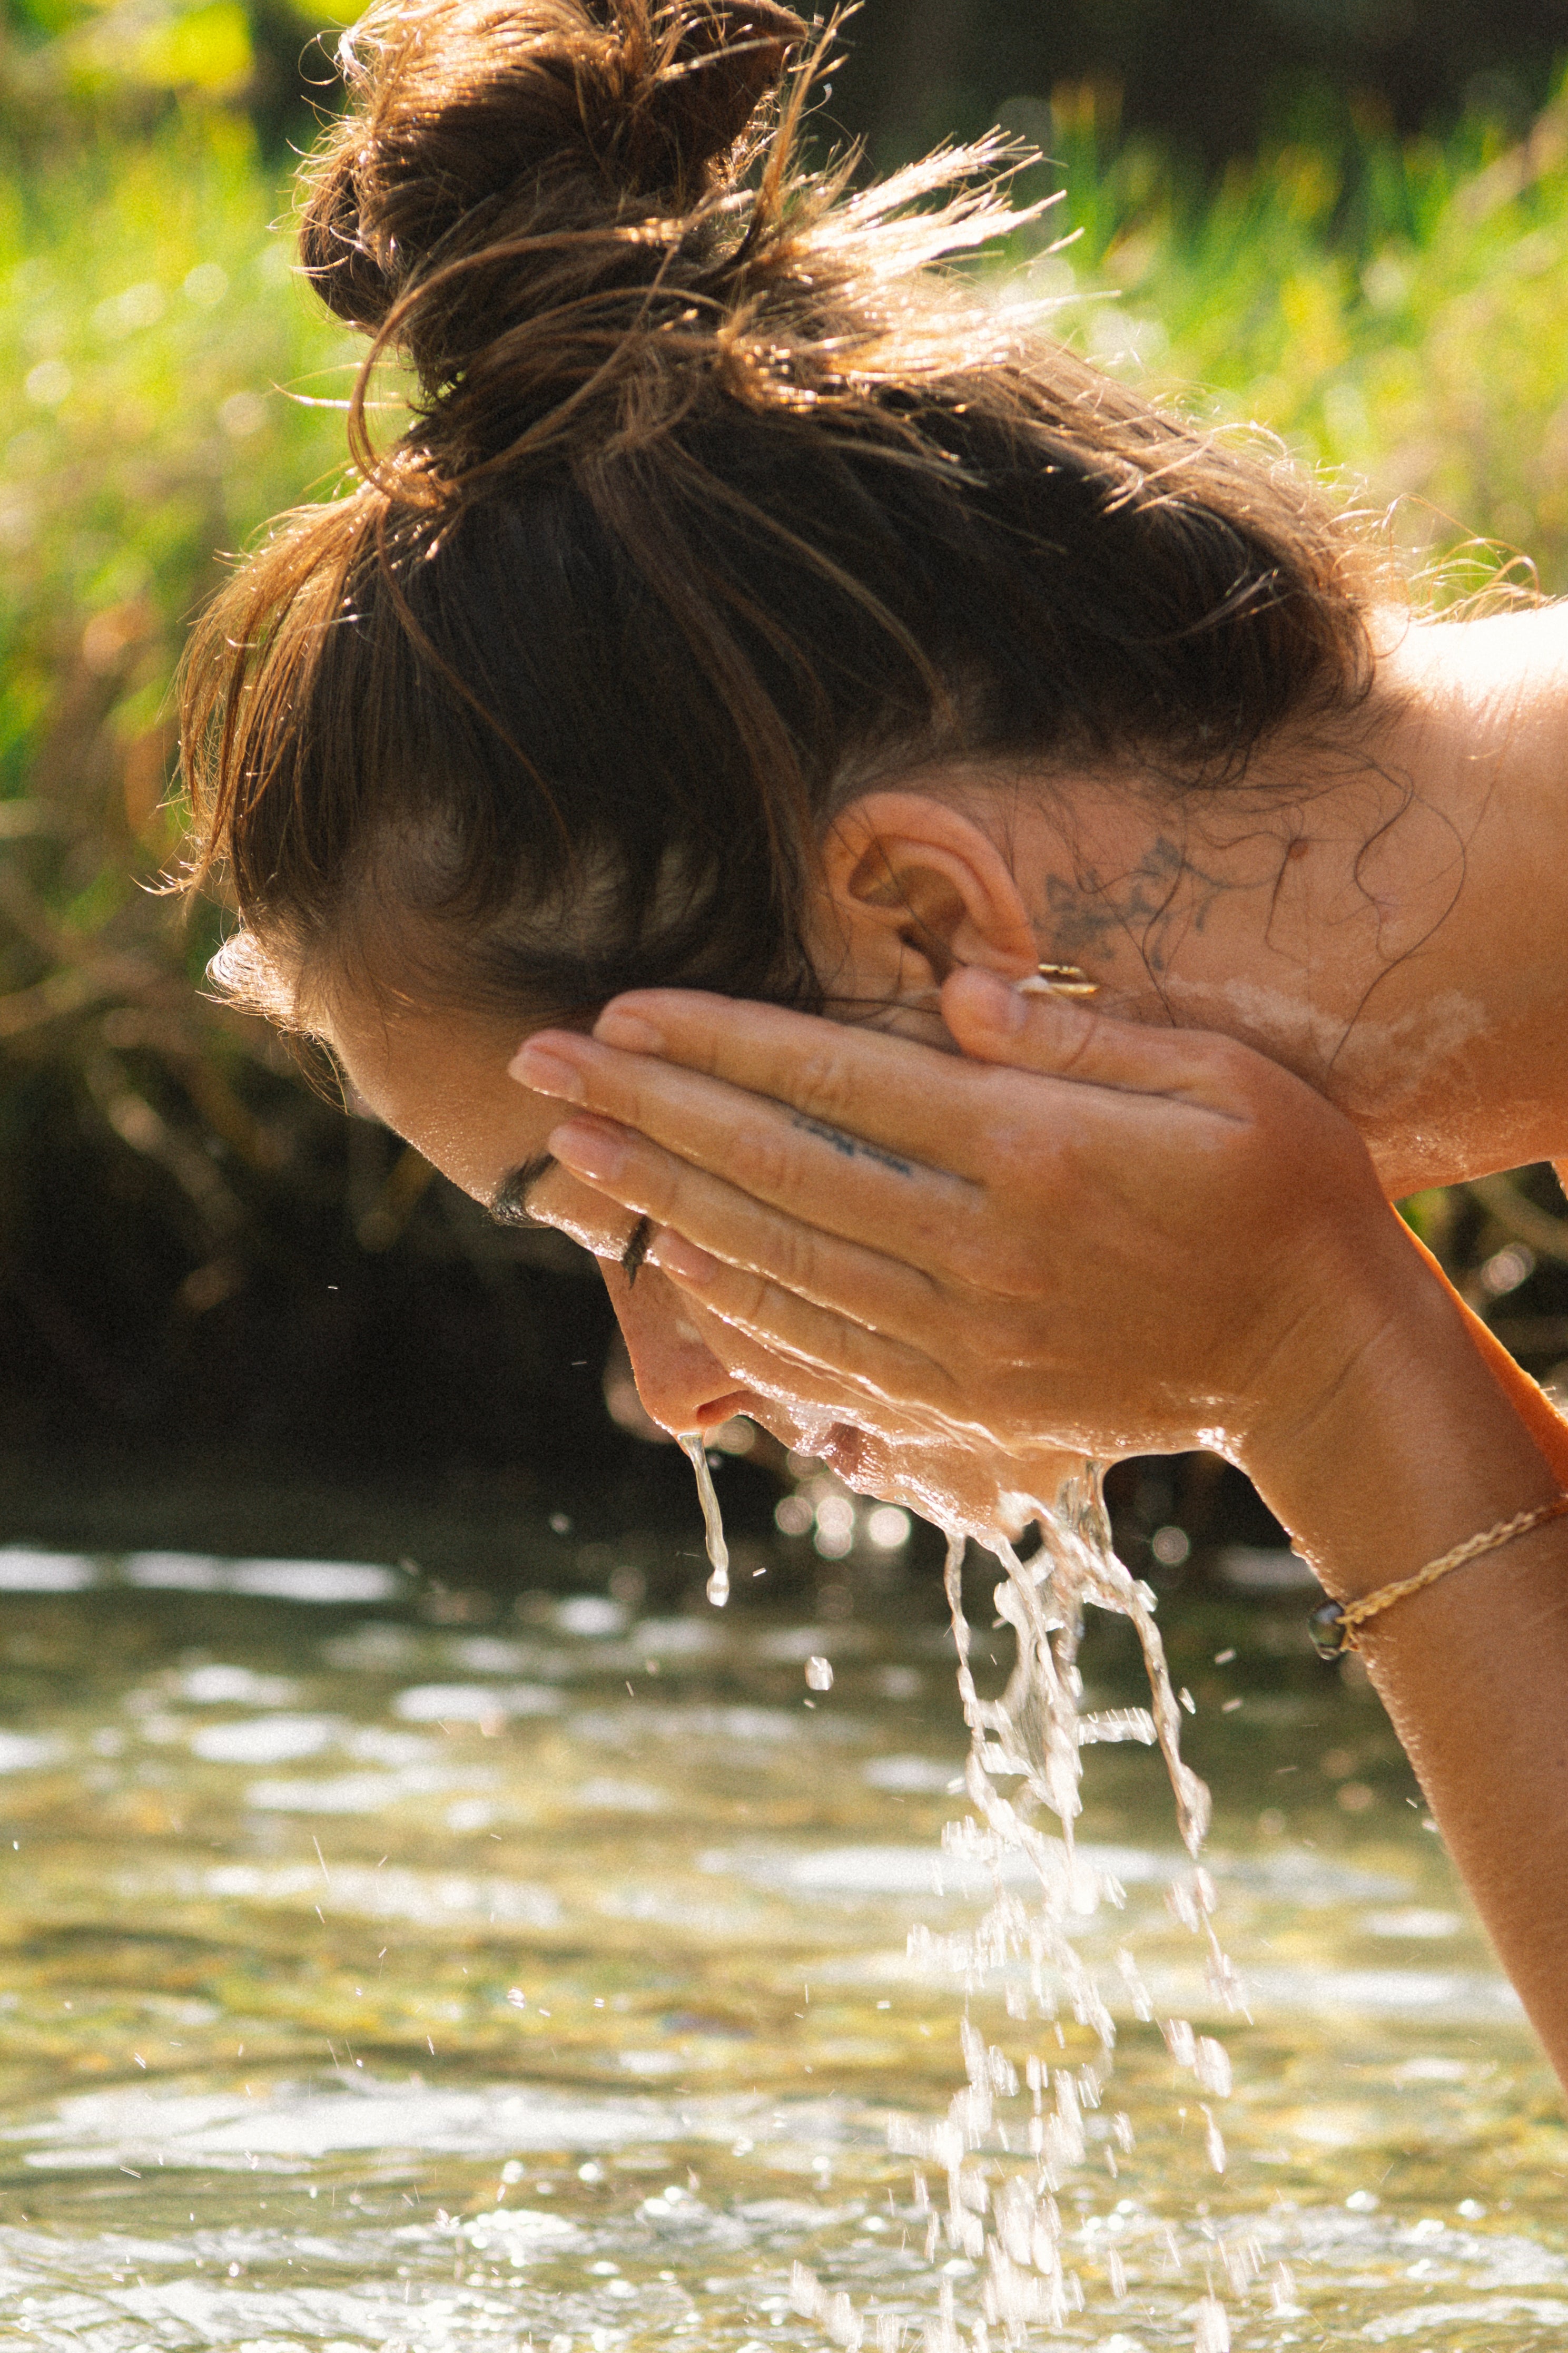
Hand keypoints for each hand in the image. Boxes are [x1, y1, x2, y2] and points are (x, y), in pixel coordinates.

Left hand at [511, 968, 1435, 1479]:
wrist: (1319, 1360)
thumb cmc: (1283, 1193)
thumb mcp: (1220, 1078)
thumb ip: (1076, 1038)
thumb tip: (951, 996)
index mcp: (1034, 1154)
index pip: (837, 1086)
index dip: (718, 1044)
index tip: (623, 1012)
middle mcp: (981, 1254)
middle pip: (777, 1172)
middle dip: (646, 1112)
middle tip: (540, 1065)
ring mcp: (965, 1343)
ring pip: (778, 1267)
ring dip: (664, 1205)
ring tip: (576, 1154)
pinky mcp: (965, 1409)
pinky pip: (820, 1361)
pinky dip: (735, 1315)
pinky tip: (673, 1267)